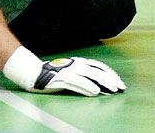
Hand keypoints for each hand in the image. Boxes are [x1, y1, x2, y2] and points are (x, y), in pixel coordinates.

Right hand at [2, 47, 124, 95]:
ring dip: (103, 84)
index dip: (110, 74)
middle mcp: (76, 66)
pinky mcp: (62, 80)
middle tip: (121, 87)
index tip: (119, 81)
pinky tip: (95, 92)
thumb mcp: (70, 71)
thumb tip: (96, 82)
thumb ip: (82, 74)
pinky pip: (77, 83)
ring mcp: (70, 72)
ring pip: (91, 77)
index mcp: (79, 63)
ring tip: (113, 90)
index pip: (99, 67)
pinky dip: (87, 87)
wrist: (33, 73)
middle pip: (98, 72)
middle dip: (111, 80)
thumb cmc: (52, 74)